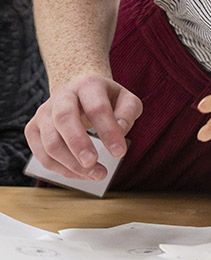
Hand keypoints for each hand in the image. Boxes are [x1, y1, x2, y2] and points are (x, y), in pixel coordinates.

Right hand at [24, 75, 140, 179]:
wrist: (80, 93)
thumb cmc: (107, 100)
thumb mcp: (126, 100)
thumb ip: (128, 113)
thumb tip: (120, 132)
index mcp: (88, 85)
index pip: (97, 108)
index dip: (108, 132)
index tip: (119, 152)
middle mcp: (62, 96)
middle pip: (64, 119)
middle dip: (78, 145)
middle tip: (93, 163)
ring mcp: (44, 113)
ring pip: (50, 143)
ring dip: (72, 165)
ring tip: (97, 174)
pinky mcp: (33, 129)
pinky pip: (43, 156)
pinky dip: (62, 170)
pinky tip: (81, 174)